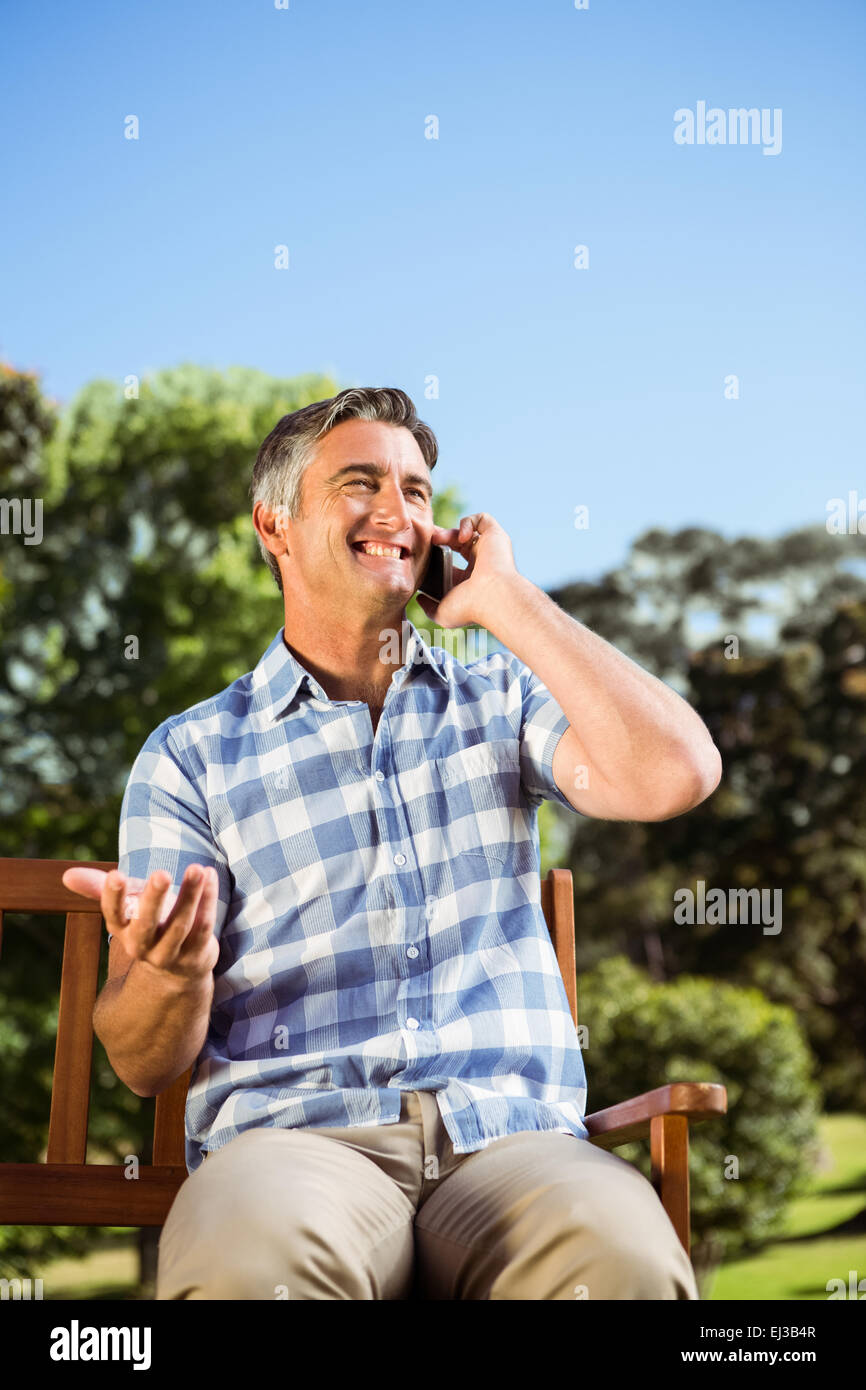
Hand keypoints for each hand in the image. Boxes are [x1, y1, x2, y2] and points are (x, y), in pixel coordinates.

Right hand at [61, 864, 219, 981]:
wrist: (176, 970)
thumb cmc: (147, 923)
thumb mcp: (126, 903)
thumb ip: (101, 887)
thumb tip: (66, 875)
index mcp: (123, 930)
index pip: (113, 914)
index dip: (112, 896)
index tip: (114, 874)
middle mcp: (144, 946)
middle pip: (147, 924)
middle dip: (154, 899)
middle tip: (161, 873)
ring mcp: (171, 953)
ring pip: (181, 925)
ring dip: (190, 895)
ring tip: (197, 868)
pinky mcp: (197, 955)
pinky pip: (204, 927)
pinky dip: (208, 900)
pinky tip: (210, 875)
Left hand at [415, 512, 517, 628]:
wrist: (492, 598)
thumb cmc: (470, 609)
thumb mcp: (443, 613)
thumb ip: (428, 607)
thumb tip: (420, 598)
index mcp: (469, 578)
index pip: (450, 560)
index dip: (435, 553)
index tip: (422, 552)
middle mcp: (480, 562)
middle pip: (456, 542)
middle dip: (440, 539)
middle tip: (428, 541)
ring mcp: (489, 549)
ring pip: (466, 532)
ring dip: (449, 532)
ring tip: (439, 539)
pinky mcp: (496, 536)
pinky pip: (482, 519)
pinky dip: (468, 522)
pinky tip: (461, 536)